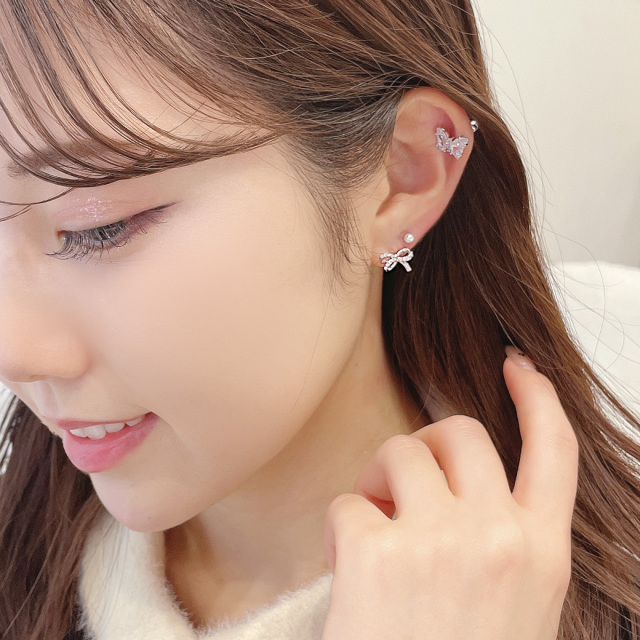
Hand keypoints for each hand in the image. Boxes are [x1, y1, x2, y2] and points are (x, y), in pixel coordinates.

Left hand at [321, 346, 578, 639]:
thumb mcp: (511, 604)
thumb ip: (501, 541)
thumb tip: (461, 484)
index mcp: (540, 555)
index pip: (554, 451)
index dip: (537, 399)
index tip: (516, 366)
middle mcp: (498, 538)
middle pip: (461, 433)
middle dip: (426, 443)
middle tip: (402, 480)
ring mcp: (440, 542)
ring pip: (400, 451)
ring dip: (378, 480)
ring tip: (373, 530)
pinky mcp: (378, 553)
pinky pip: (348, 502)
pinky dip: (339, 527)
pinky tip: (345, 567)